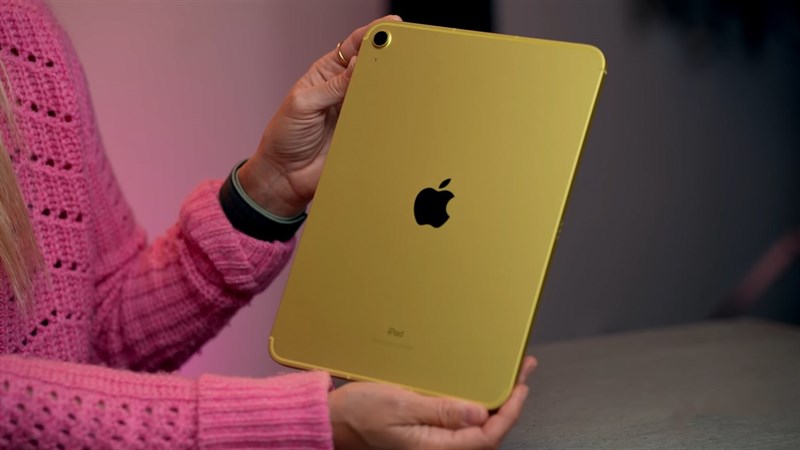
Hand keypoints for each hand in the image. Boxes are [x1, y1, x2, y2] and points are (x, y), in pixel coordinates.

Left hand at [237, 15, 401, 217]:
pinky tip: (397, 109)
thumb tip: (357, 66)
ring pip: (381, 95)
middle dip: (388, 57)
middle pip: (372, 68)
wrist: (286, 177)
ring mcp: (356, 113)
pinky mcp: (364, 135)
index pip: (353, 47)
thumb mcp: (302, 104)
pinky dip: (391, 116)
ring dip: (392, 88)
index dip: (371, 35)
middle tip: (403, 51)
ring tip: (402, 78)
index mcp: (327, 75)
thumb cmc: (285, 137)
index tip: (390, 27)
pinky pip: (382, 123)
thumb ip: (331, 87)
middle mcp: (344, 91)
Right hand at [328, 356, 536, 449]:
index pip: (488, 436)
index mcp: (435, 448)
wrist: (333, 420)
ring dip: (494, 401)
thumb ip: (441, 411)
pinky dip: (475, 403)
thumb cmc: (358, 414)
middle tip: (521, 372)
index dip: (509, 411)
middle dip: (508, 402)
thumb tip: (480, 413)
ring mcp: (434, 441)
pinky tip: (478, 388)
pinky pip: (460, 422)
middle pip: (487, 431)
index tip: (520, 386)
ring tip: (507, 376)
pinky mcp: (428, 432)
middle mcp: (438, 448)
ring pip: (476, 426)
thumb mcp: (399, 404)